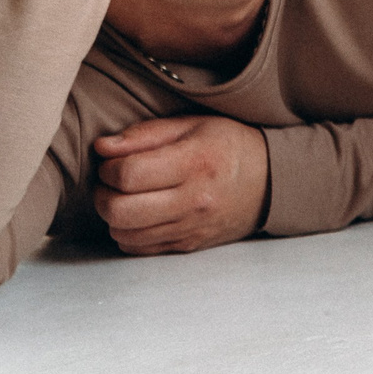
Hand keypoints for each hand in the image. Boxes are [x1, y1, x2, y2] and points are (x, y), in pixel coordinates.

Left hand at [92, 116, 269, 254]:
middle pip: (119, 210)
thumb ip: (145, 134)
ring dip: (113, 215)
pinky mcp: (188, 245)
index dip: (108, 168)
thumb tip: (102, 146)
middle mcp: (194, 200)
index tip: (112, 161)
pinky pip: (138, 248)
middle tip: (111, 182)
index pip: (128, 175)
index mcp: (195, 163)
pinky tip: (139, 214)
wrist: (270, 182)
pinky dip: (128, 232)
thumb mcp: (193, 125)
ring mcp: (191, 227)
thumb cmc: (229, 146)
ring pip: (123, 233)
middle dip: (102, 194)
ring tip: (125, 197)